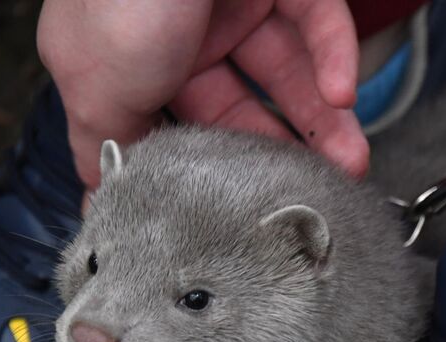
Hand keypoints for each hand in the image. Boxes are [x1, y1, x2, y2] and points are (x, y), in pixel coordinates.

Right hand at [37, 0, 367, 188]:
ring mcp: (234, 3)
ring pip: (288, 73)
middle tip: (310, 195)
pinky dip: (334, 59)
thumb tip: (99, 206)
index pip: (173, 130)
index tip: (238, 216)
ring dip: (323, 121)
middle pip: (240, 109)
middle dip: (279, 155)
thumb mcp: (96, 87)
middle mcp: (184, 34)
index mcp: (131, 62)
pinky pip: (318, 22)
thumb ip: (104, 147)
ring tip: (349, 162)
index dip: (206, 173)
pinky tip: (343, 96)